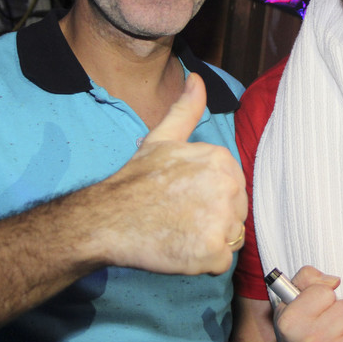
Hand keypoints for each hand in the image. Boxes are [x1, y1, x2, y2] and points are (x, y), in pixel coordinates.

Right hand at [88, 73, 246, 274]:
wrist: (107, 220)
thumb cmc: (135, 181)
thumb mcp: (162, 139)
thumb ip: (186, 109)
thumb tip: (196, 79)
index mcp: (221, 160)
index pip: (233, 186)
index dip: (208, 196)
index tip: (182, 198)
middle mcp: (228, 188)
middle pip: (236, 211)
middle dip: (212, 218)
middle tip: (178, 216)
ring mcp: (222, 221)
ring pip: (231, 236)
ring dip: (208, 240)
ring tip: (178, 231)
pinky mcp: (214, 252)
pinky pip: (221, 262)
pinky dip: (202, 262)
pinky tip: (179, 249)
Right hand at [273, 266, 342, 341]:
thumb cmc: (299, 330)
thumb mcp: (291, 301)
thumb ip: (308, 278)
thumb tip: (334, 282)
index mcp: (292, 322)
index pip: (325, 292)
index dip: (322, 297)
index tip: (315, 309)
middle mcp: (311, 340)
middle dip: (340, 313)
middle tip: (328, 325)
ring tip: (339, 337)